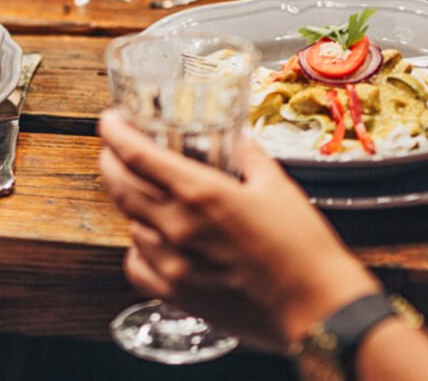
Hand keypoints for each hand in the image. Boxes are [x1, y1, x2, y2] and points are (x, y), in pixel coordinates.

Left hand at [98, 111, 378, 350]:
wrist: (317, 307)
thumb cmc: (303, 248)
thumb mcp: (278, 187)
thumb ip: (249, 157)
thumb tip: (238, 141)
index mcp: (202, 193)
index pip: (138, 155)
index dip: (115, 132)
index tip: (109, 119)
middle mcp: (178, 227)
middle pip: (120, 186)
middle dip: (110, 161)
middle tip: (114, 149)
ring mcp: (174, 264)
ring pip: (130, 224)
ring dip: (132, 204)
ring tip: (147, 194)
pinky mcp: (178, 295)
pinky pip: (137, 266)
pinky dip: (137, 248)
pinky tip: (151, 240)